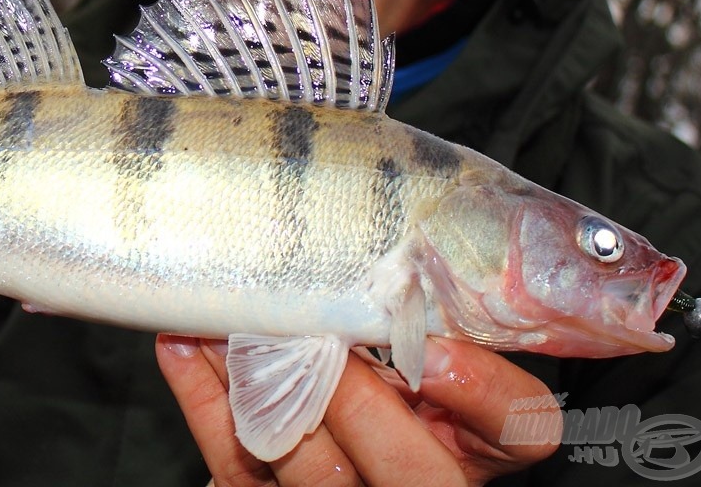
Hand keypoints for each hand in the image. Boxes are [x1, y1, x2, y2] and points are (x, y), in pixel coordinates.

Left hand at [157, 334, 560, 486]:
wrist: (313, 447)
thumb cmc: (367, 370)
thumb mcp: (406, 347)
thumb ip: (407, 311)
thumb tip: (383, 238)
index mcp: (470, 439)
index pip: (518, 428)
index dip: (482, 394)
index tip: (436, 353)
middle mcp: (418, 479)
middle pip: (409, 469)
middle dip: (355, 399)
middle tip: (314, 337)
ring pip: (315, 473)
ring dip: (262, 386)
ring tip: (224, 321)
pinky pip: (238, 466)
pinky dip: (204, 401)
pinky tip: (182, 346)